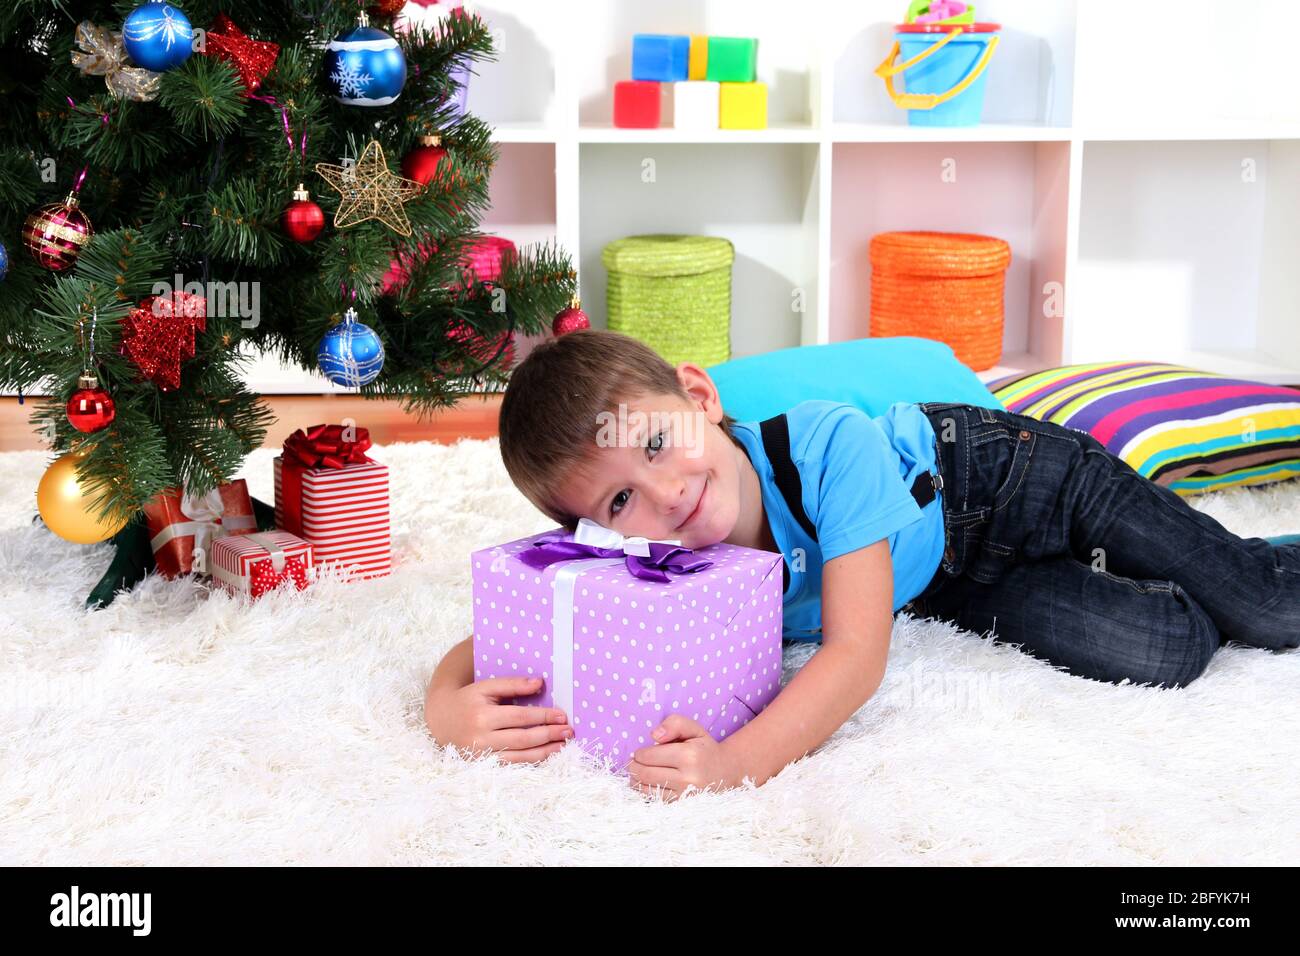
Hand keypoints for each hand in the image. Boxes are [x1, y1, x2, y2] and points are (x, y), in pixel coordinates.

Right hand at [425, 676, 572, 764]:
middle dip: (548, 735)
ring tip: (563, 744)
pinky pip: (512, 765)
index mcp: (482, 715)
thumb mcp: (486, 687)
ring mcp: (482, 755)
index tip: (562, 715)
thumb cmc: (468, 700)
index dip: (543, 717)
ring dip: (545, 751)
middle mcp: (481, 738)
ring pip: (519, 756)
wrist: (441, 720)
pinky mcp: (483, 765)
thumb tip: (539, 683)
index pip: (520, 717)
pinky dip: (531, 761)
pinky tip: (545, 755)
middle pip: (522, 738)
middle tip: (569, 731)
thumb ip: (513, 684)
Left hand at [626, 715, 745, 800]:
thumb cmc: (705, 749)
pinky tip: (648, 783)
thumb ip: (674, 723)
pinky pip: (654, 800)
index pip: (649, 756)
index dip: (639, 753)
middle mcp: (688, 778)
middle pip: (645, 774)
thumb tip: (654, 735)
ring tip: (639, 772)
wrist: (726, 773)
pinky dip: (646, 791)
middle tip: (633, 762)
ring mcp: (685, 796)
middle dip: (633, 767)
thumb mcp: (694, 729)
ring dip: (636, 780)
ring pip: (647, 789)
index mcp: (690, 756)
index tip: (639, 752)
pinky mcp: (682, 806)